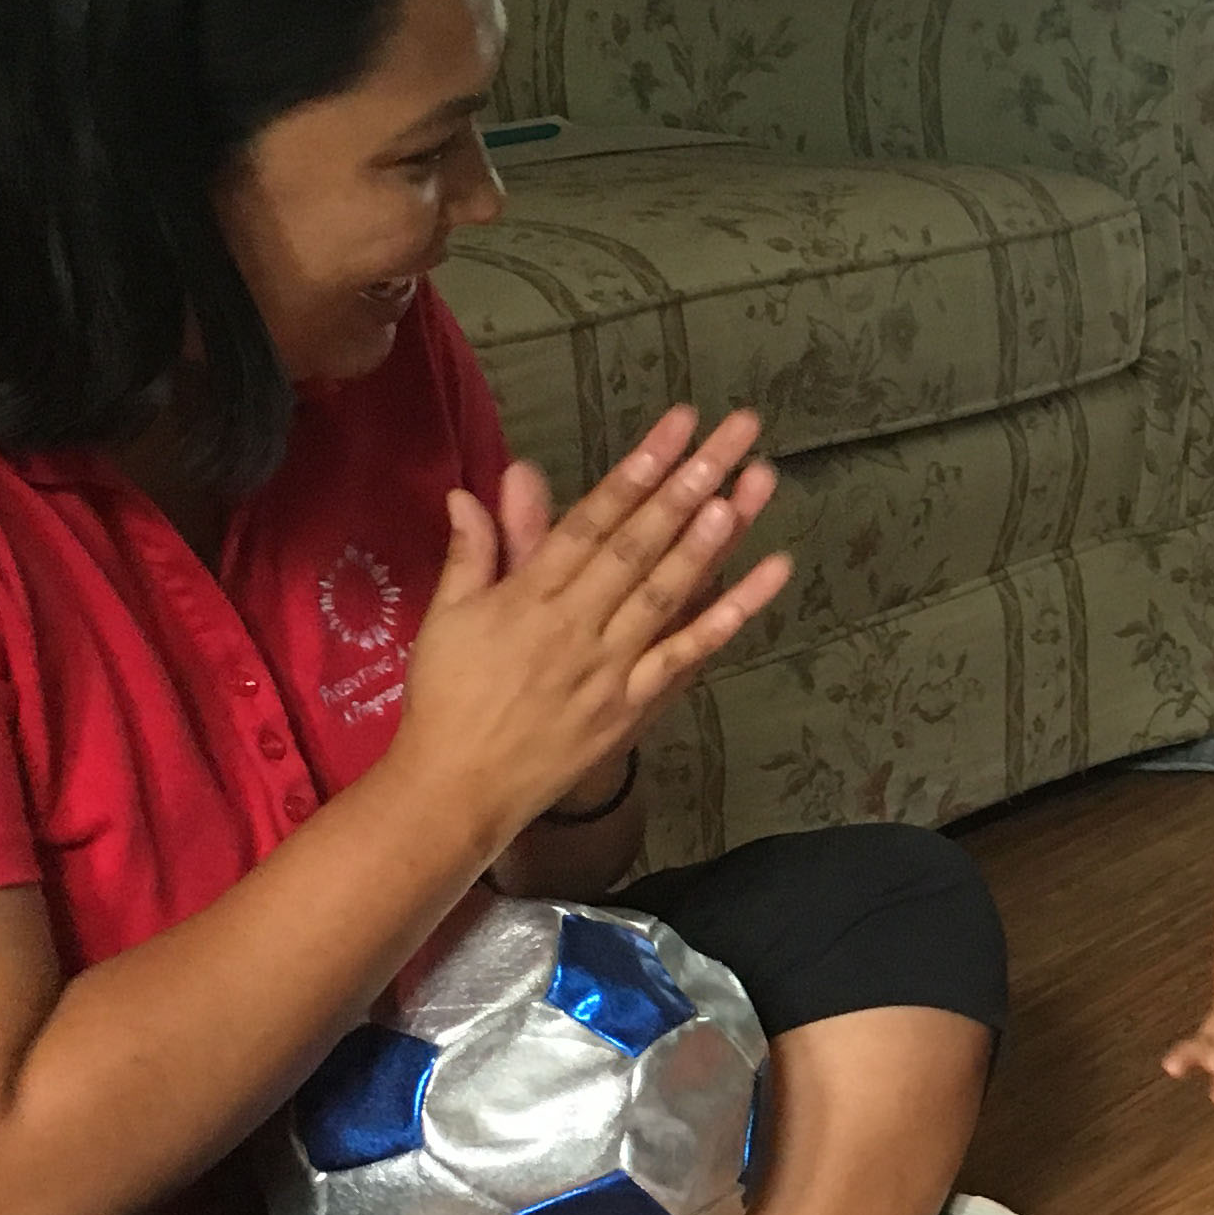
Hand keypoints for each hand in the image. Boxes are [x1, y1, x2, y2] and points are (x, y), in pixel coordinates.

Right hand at [388, 405, 788, 838]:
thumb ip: (473, 551)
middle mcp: (576, 623)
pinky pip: (687, 655)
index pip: (592, 519)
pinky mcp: (633, 706)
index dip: (639, 469)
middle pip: (641, 542)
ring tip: (750, 488)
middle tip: (736, 433)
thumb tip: (473, 489)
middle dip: (690, 482)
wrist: (456, 789)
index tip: (678, 425)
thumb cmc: (447, 697)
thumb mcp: (447, 617)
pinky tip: (767, 578)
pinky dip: (728, 617)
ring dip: (713, 539)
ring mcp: (611, 667)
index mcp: (529, 595)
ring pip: (669, 591)